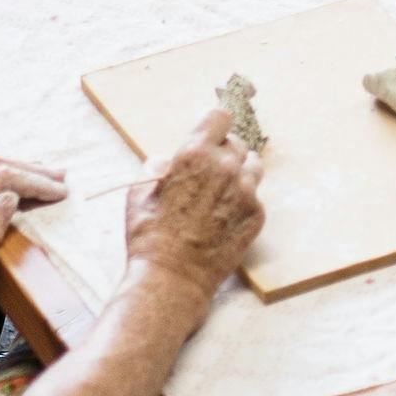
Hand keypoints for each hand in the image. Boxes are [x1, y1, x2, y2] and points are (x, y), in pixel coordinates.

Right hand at [124, 109, 264, 313]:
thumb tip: (169, 159)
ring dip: (238, 172)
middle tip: (209, 171)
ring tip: (219, 191)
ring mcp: (246, 191)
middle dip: (223, 152)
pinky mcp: (257, 214)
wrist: (172, 278)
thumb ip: (157, 166)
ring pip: (252, 165)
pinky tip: (224, 215)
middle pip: (236, 143)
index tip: (212, 134)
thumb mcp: (139, 193)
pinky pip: (254, 195)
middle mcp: (226, 167)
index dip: (214, 126)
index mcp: (195, 155)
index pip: (219, 117)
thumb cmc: (149, 236)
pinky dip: (242, 200)